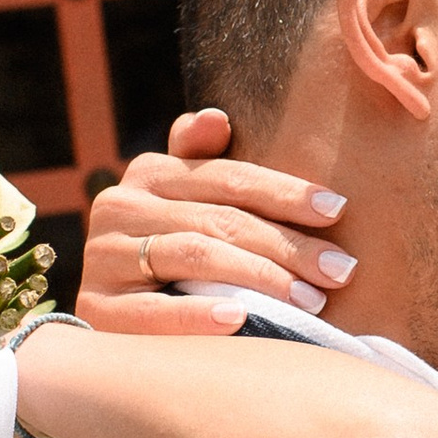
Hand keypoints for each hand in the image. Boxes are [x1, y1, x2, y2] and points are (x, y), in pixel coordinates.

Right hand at [80, 109, 353, 331]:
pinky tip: (239, 319)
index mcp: (150, 173)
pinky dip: (197, 314)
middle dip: (288, 244)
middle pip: (220, 218)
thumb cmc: (172, 256)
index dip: (285, 191)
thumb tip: (216, 117)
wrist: (113, 321)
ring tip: (310, 300)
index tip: (337, 209)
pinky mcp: (97, 307)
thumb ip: (201, 159)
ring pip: (194, 256)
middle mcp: (120, 206)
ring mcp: (104, 256)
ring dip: (260, 279)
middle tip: (340, 270)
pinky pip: (153, 311)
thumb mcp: (187, 203)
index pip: (228, 177)